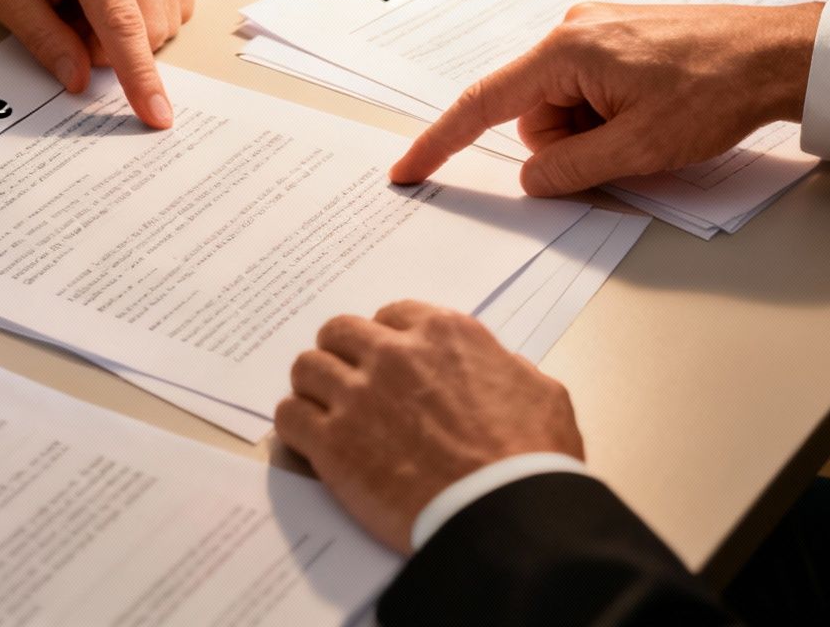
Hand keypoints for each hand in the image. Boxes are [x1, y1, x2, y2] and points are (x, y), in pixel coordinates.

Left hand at [0, 0, 194, 128]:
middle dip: (113, 48)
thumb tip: (79, 80)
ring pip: (170, 21)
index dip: (139, 76)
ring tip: (93, 2)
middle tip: (74, 24)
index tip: (156, 113)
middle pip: (151, 29)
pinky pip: (181, 3)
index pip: (122, 23)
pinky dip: (151, 13)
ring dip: (131, 31)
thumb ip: (43, 40)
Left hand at [274, 302, 585, 553]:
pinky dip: (295, 426)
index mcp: (446, 335)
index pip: (392, 314)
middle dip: (342, 355)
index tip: (384, 360)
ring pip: (307, 367)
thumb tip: (495, 368)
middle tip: (348, 383)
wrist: (505, 514)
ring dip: (313, 388)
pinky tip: (308, 441)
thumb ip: (506, 368)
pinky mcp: (333, 443)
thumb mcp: (541, 393)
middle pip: (339, 332)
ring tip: (322, 411)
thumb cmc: (532, 461)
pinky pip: (289, 416)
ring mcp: (359, 396)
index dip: (385, 339)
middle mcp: (395, 354)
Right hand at [390, 2, 823, 196]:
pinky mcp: (619, 39)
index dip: (442, 141)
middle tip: (624, 150)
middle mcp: (573, 30)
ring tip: (650, 128)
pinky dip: (608, 116)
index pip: (484, 103)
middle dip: (564, 146)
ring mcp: (597, 31)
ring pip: (562, 107)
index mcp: (567, 50)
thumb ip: (571, 170)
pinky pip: (588, 91)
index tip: (410, 168)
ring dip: (592, 132)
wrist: (779, 54)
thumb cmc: (717, 90)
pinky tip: (653, 114)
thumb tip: (532, 180)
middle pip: (531, 113)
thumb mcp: (638, 149)